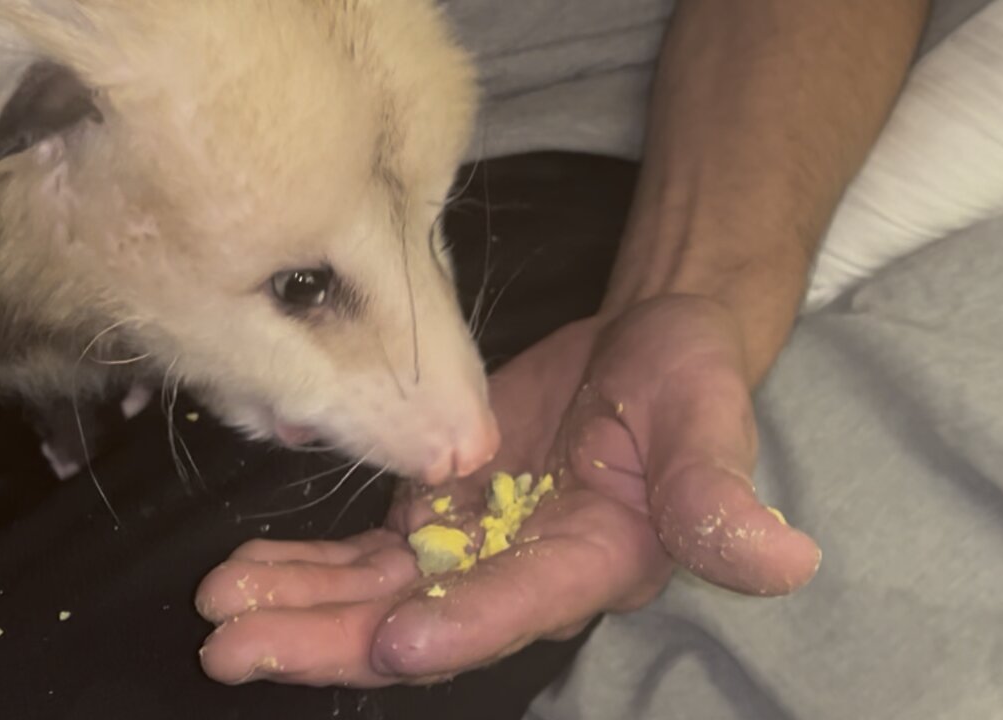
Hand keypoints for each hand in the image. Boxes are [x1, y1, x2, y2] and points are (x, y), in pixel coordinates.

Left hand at [194, 296, 821, 686]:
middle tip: (237, 645)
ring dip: (296, 607)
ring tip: (217, 609)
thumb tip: (785, 558)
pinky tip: (244, 571)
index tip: (393, 635)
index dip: (462, 624)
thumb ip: (719, 494)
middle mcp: (520, 575)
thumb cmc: (687, 380)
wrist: (641, 350)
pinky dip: (303, 564)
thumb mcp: (709, 421)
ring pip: (373, 594)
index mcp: (592, 562)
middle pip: (420, 620)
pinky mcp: (434, 514)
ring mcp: (469, 548)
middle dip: (329, 639)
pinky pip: (361, 554)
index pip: (521, 604)